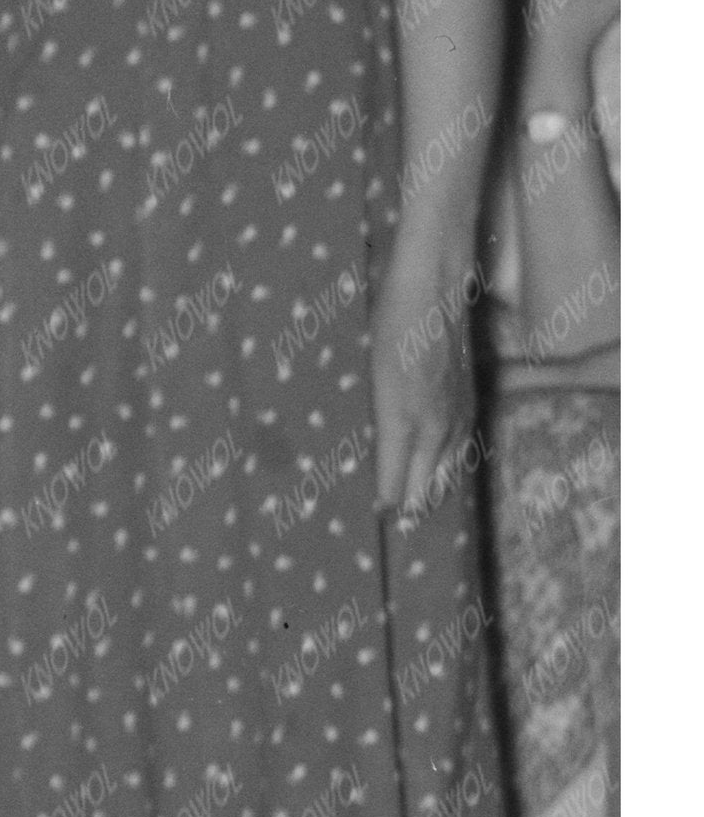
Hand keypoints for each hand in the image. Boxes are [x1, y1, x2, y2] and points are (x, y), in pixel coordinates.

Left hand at [373, 269, 475, 521]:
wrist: (431, 289)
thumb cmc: (385, 326)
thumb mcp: (362, 371)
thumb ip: (363, 413)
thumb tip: (348, 443)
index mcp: (401, 422)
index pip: (394, 480)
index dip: (384, 502)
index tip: (374, 519)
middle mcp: (433, 426)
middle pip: (425, 483)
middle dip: (411, 506)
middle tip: (399, 527)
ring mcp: (455, 414)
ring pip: (448, 468)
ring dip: (434, 491)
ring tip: (421, 512)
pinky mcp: (468, 400)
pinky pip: (463, 445)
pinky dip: (454, 465)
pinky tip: (446, 472)